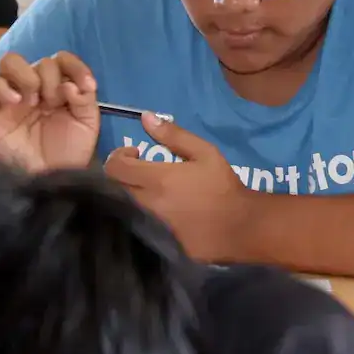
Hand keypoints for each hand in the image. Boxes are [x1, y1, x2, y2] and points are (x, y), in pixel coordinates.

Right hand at [0, 51, 99, 171]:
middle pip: (37, 60)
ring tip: (34, 101)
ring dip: (27, 75)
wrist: (50, 180)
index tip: (87, 86)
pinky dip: (0, 86)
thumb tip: (70, 84)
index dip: (75, 66)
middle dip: (51, 76)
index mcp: (59, 88)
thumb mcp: (87, 124)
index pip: (62, 60)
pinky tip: (17, 101)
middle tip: (55, 102)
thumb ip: (85, 99)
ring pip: (9, 63)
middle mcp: (35, 89)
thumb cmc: (68, 152)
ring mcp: (11, 99)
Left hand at [105, 115, 254, 261]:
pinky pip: (139, 219)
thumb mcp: (205, 153)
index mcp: (157, 179)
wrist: (238, 226)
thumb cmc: (222, 185)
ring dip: (132, 191)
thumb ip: (174, 135)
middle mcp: (147, 202)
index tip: (135, 153)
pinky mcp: (156, 236)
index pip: (115, 167)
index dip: (119, 156)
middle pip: (116, 186)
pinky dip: (142, 208)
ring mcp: (149, 222)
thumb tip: (146, 117)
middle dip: (124, 173)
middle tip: (142, 168)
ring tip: (152, 185)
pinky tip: (161, 205)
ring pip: (126, 203)